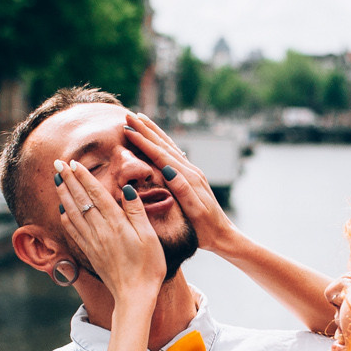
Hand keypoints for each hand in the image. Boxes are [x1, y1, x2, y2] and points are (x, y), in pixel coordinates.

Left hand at [56, 159, 166, 301]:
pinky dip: (65, 217)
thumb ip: (137, 211)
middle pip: (81, 200)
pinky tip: (62, 210)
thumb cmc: (148, 266)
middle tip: (57, 163)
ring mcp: (93, 242)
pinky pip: (73, 231)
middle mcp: (101, 231)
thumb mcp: (149, 236)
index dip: (84, 177)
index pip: (96, 194)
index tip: (74, 163)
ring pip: (73, 213)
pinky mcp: (90, 252)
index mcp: (117, 224)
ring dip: (64, 195)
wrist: (134, 296)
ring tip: (56, 180)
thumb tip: (126, 189)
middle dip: (68, 180)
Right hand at [124, 112, 239, 253]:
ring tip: (141, 119)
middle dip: (146, 129)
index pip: (161, 155)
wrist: (222, 235)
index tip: (128, 128)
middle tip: (128, 114)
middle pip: (164, 145)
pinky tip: (159, 139)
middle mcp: (190, 171)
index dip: (144, 141)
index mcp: (188, 178)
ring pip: (169, 146)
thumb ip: (182, 189)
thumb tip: (167, 169)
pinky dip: (163, 143)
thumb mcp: (194, 211)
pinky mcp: (192, 177)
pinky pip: (174, 154)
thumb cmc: (205, 229)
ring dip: (154, 132)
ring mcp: (192, 173)